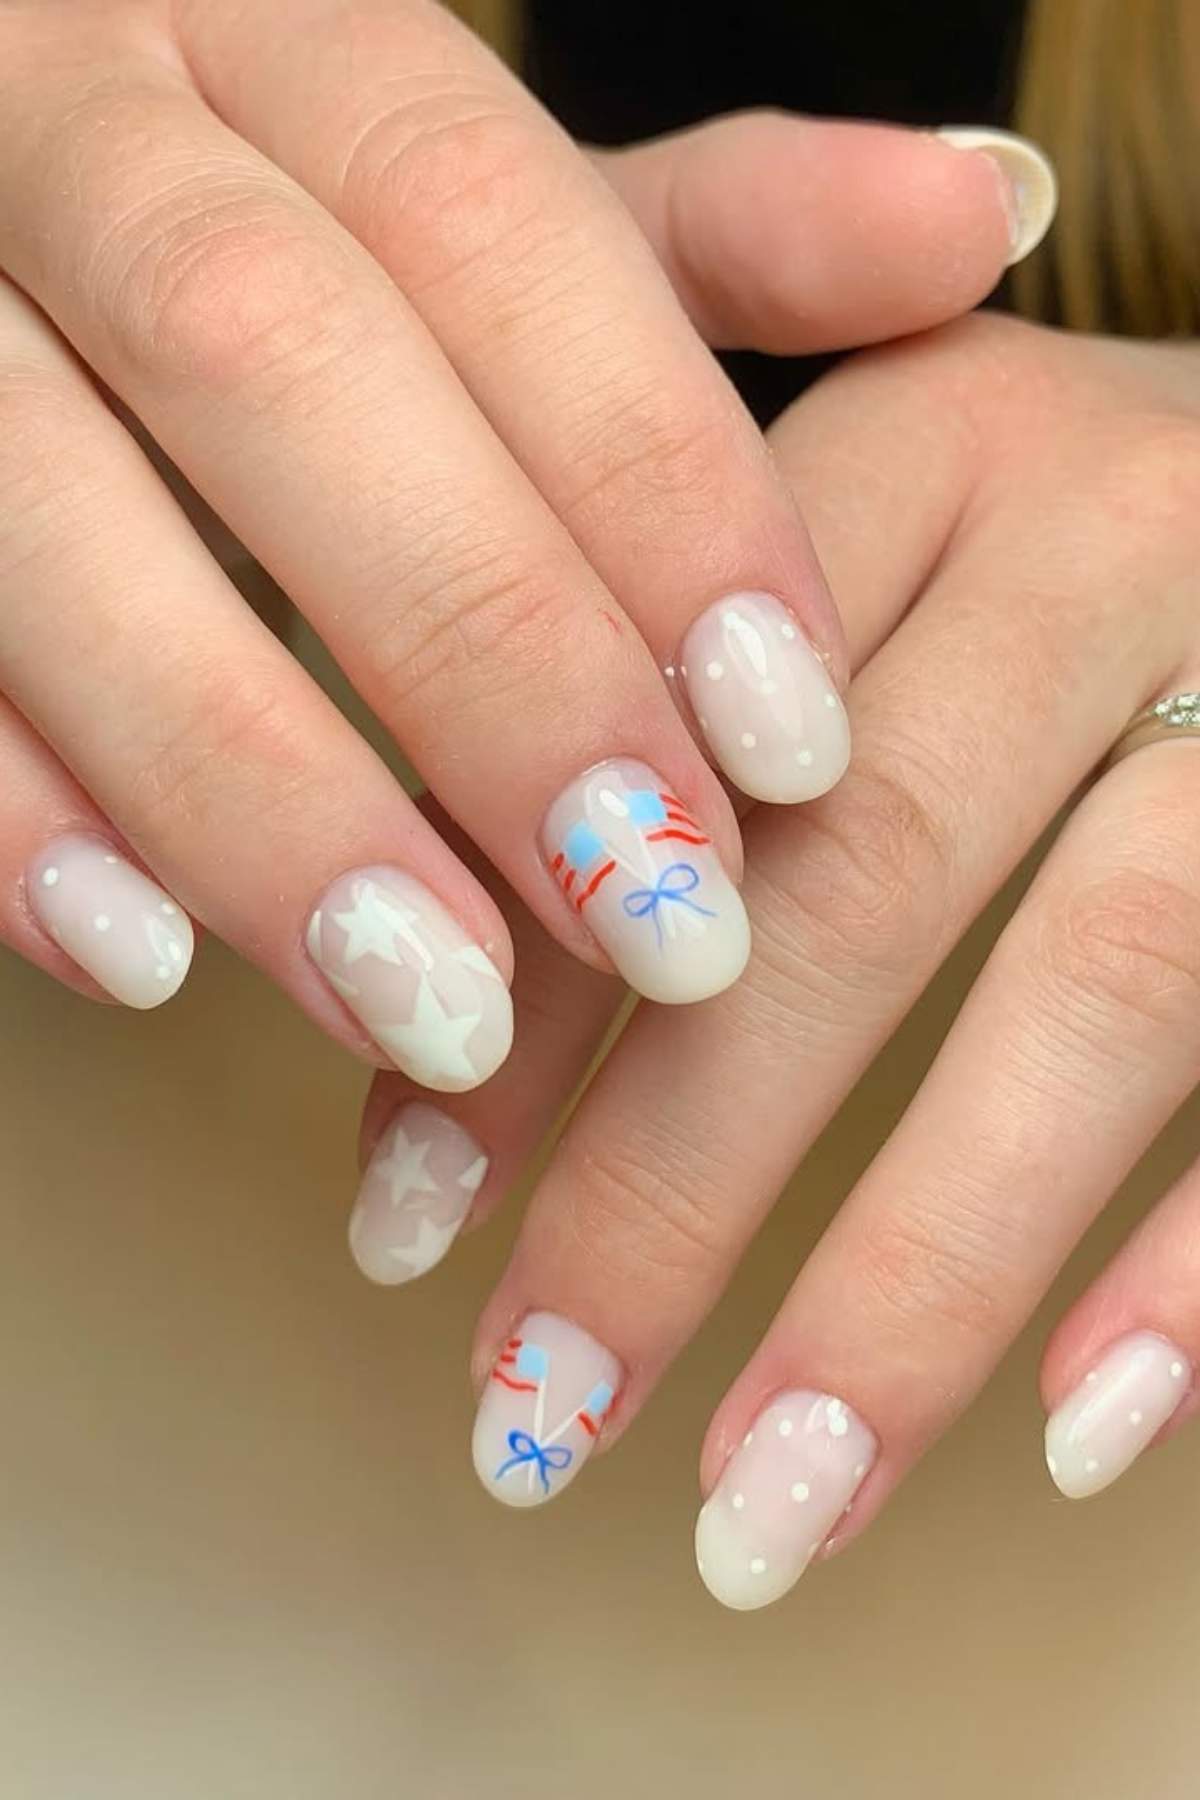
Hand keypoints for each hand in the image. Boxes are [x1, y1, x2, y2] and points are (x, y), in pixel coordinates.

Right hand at [0, 0, 1036, 1083]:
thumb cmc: (294, 238)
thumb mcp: (492, 221)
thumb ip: (707, 238)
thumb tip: (976, 212)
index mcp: (274, 32)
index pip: (488, 221)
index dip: (652, 484)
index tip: (792, 745)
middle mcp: (71, 121)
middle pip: (271, 355)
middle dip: (481, 652)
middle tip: (655, 909)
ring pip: (44, 506)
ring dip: (250, 782)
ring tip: (442, 1002)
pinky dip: (11, 807)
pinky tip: (139, 959)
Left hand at [356, 312, 1199, 1599]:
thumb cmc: (1071, 537)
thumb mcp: (890, 520)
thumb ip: (673, 670)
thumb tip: (428, 985)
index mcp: (930, 446)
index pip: (670, 739)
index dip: (534, 992)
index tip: (401, 1220)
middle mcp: (1120, 532)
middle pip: (861, 884)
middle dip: (675, 1182)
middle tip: (531, 1416)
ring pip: (1100, 989)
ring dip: (914, 1282)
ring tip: (761, 1516)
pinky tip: (1079, 1438)